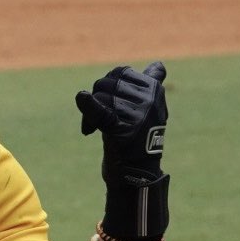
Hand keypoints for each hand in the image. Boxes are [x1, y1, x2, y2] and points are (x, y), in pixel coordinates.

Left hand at [75, 62, 168, 240]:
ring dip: (89, 113)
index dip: (109, 85)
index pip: (121, 72)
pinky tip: (81, 99)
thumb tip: (158, 65)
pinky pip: (101, 111)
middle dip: (96, 98)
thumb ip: (152, 85)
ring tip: (91, 129)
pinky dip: (88, 106)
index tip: (108, 102)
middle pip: (107, 83)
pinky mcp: (121, 129)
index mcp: (155, 91)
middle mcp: (149, 100)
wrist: (136, 175)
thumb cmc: (139, 139)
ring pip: (100, 96)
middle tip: (94, 120)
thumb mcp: (149, 109)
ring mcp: (137, 114)